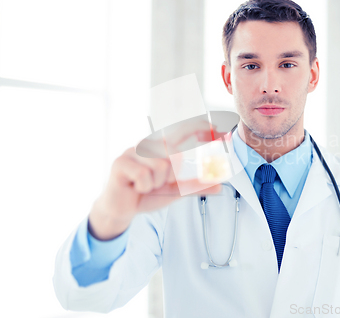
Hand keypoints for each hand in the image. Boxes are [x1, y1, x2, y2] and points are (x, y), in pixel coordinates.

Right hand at [89, 121, 224, 239]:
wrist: (121, 210)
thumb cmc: (146, 195)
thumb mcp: (175, 190)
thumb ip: (194, 186)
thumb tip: (219, 185)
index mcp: (160, 148)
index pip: (180, 133)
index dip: (198, 128)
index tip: (217, 128)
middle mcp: (147, 144)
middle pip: (174, 155)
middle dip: (170, 176)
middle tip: (156, 183)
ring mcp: (132, 151)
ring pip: (160, 166)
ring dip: (155, 184)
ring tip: (144, 186)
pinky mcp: (120, 162)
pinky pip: (144, 175)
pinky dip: (143, 187)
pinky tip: (134, 188)